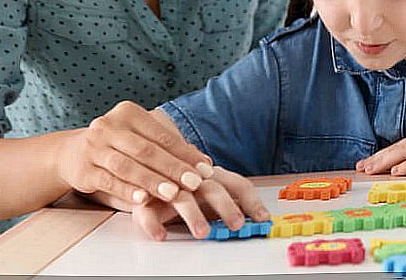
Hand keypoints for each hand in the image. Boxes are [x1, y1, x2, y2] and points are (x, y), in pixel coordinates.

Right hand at [55, 101, 213, 207]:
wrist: (71, 153)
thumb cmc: (117, 147)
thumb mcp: (139, 140)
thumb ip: (168, 149)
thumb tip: (205, 164)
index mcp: (128, 113)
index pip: (161, 135)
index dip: (184, 153)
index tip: (205, 169)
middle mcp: (109, 126)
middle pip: (146, 150)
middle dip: (172, 168)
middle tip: (194, 183)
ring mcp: (94, 147)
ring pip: (127, 166)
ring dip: (152, 181)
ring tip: (173, 194)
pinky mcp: (84, 169)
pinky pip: (108, 181)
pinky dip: (127, 190)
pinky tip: (142, 199)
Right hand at [132, 166, 269, 240]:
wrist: (142, 170)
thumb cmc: (183, 184)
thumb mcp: (209, 191)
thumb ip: (231, 200)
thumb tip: (261, 217)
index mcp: (212, 174)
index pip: (236, 184)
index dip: (251, 201)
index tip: (262, 218)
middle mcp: (192, 177)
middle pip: (212, 188)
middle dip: (226, 206)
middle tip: (237, 224)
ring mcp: (167, 186)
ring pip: (181, 197)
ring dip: (193, 215)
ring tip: (202, 233)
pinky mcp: (143, 200)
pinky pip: (147, 211)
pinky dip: (153, 224)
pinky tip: (161, 236)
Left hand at [355, 127, 405, 175]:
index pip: (400, 147)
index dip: (383, 155)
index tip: (368, 163)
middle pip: (395, 148)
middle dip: (376, 158)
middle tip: (360, 167)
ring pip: (402, 152)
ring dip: (384, 161)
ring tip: (369, 170)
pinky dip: (405, 165)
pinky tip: (395, 172)